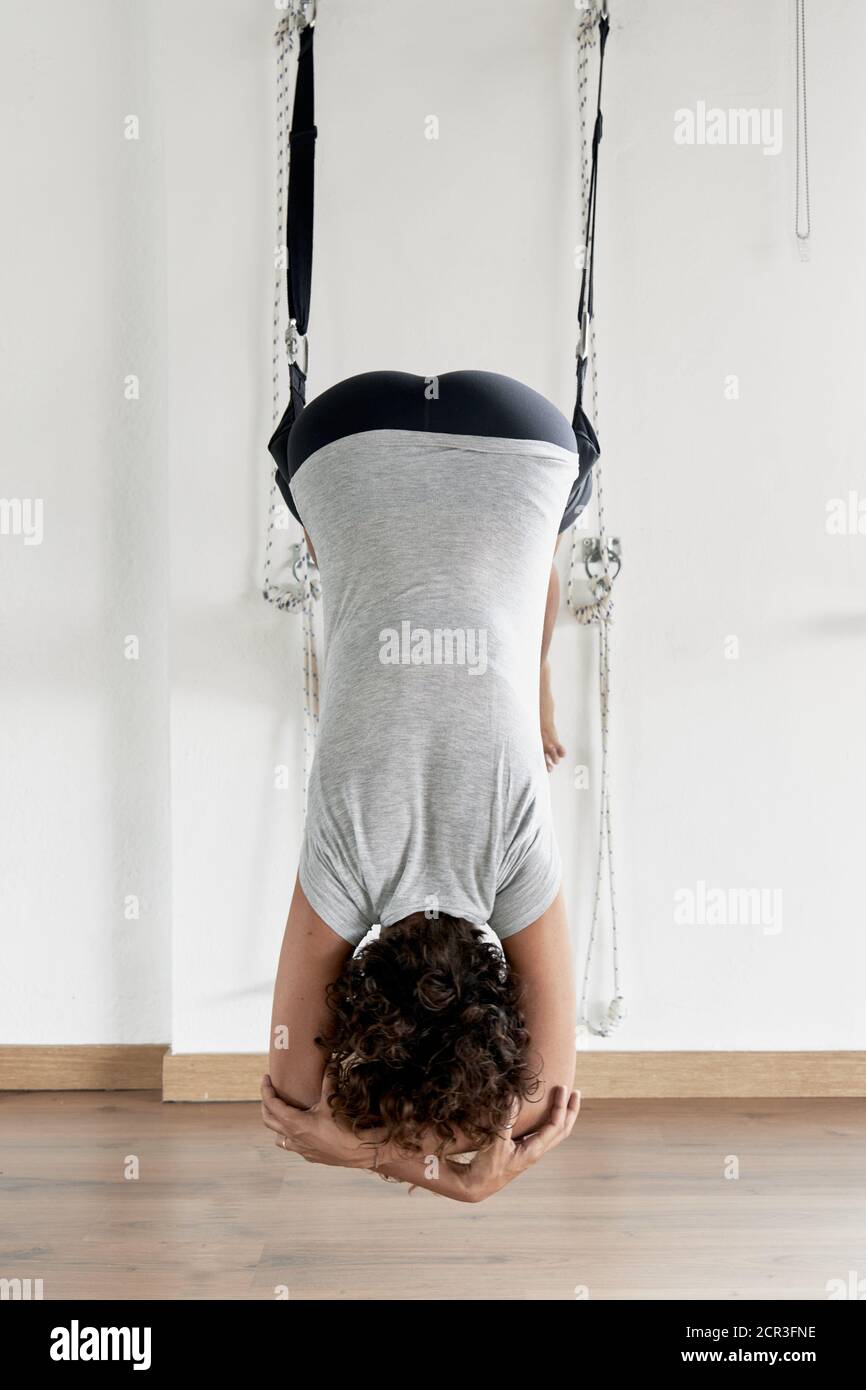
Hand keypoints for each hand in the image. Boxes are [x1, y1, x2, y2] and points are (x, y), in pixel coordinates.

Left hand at [261, 1073, 383, 1169]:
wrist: (357, 1151)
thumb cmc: (343, 1128)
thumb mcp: (332, 1102)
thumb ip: (328, 1081)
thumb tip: (330, 1064)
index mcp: (294, 1122)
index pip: (271, 1104)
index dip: (266, 1089)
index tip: (266, 1078)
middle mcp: (292, 1136)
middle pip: (268, 1120)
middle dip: (266, 1105)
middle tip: (270, 1092)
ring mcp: (299, 1148)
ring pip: (278, 1137)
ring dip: (276, 1124)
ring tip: (282, 1113)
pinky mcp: (308, 1155)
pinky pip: (292, 1145)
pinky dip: (291, 1135)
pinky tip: (301, 1130)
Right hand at [440, 1085, 579, 1202]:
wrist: (477, 1185)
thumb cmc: (487, 1167)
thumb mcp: (496, 1142)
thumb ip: (506, 1120)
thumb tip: (513, 1096)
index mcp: (534, 1150)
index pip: (555, 1125)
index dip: (560, 1105)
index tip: (561, 1088)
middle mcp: (537, 1151)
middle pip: (562, 1131)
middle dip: (571, 1111)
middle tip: (576, 1093)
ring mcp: (531, 1152)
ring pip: (555, 1133)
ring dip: (562, 1116)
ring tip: (564, 1101)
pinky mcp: (523, 1151)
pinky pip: (543, 1134)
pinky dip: (549, 1121)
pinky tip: (543, 1115)